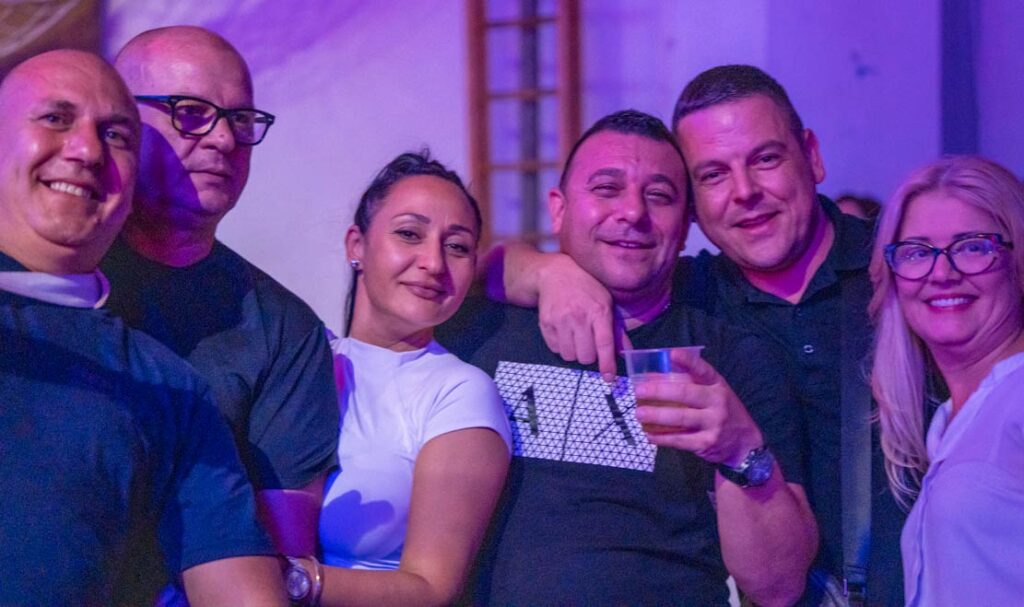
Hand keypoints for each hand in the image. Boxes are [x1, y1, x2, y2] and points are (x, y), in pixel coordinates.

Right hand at [535, 252, 624, 380]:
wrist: (556, 274)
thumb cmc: (587, 288)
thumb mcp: (606, 302)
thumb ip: (617, 330)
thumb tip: (628, 353)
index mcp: (598, 311)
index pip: (604, 344)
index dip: (607, 364)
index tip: (608, 378)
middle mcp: (578, 316)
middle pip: (585, 356)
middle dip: (589, 355)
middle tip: (589, 343)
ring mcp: (559, 320)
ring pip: (569, 356)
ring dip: (574, 352)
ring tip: (576, 338)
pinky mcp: (545, 323)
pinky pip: (555, 349)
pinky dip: (561, 347)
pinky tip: (564, 333)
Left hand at [633, 350, 762, 465]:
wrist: (744, 442)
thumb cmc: (722, 410)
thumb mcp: (713, 392)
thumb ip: (689, 383)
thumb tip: (651, 377)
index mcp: (717, 385)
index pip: (703, 370)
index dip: (688, 361)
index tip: (672, 353)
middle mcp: (717, 401)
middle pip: (686, 393)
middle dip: (660, 391)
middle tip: (639, 391)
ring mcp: (713, 423)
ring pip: (680, 418)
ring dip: (656, 415)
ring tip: (639, 413)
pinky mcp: (706, 443)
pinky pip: (680, 440)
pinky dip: (662, 438)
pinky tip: (649, 435)